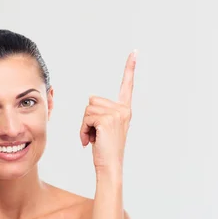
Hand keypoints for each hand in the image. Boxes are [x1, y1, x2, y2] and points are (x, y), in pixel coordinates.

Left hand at [80, 50, 136, 171]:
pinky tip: (90, 141)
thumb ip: (101, 112)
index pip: (127, 85)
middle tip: (95, 134)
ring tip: (93, 138)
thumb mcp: (104, 127)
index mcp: (124, 110)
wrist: (110, 166)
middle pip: (93, 100)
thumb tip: (91, 99)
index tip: (134, 52)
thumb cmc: (105, 150)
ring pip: (87, 109)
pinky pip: (85, 118)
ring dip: (85, 125)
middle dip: (88, 118)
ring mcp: (116, 114)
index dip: (130, 68)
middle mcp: (123, 110)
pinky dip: (83, 130)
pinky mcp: (107, 120)